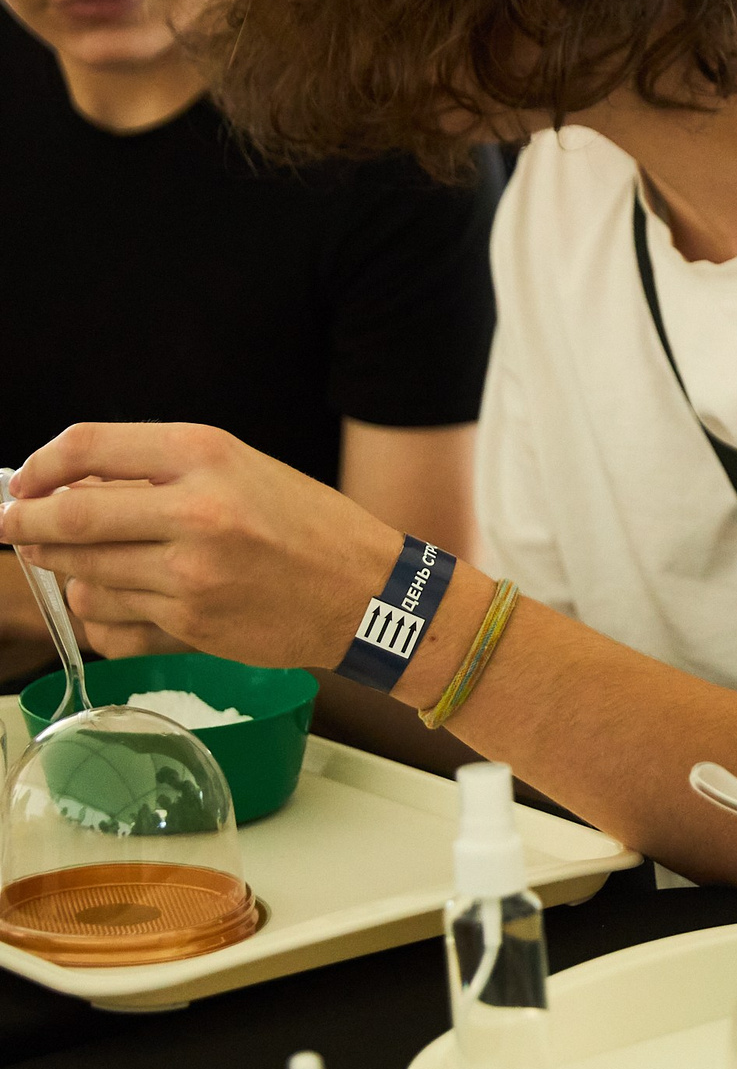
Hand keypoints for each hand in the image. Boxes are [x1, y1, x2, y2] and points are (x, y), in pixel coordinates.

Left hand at [0, 424, 401, 667]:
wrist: (369, 592)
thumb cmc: (310, 526)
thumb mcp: (244, 471)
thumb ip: (164, 475)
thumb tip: (74, 487)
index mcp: (208, 454)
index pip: (88, 447)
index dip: (40, 465)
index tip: (23, 480)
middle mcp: (197, 509)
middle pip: (70, 515)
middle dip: (26, 521)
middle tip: (12, 523)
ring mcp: (191, 571)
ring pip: (83, 569)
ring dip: (60, 563)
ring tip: (61, 556)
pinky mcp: (190, 621)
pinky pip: (111, 614)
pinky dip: (97, 604)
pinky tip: (110, 593)